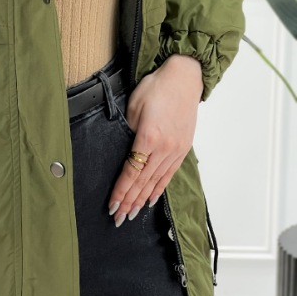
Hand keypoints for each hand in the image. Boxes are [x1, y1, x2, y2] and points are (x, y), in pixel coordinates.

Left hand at [107, 54, 203, 226]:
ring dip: (143, 199)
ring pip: (156, 181)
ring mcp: (176, 149)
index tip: (112, 204)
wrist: (184, 77)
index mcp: (149, 137)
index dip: (121, 191)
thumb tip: (124, 151)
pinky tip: (152, 199)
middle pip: (143, 181)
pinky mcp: (183, 148)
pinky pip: (169, 174)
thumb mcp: (134, 106)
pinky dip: (159, 188)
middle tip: (118, 218)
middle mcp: (164, 148)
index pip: (131, 172)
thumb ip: (128, 132)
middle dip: (129, 201)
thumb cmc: (156, 87)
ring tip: (132, 214)